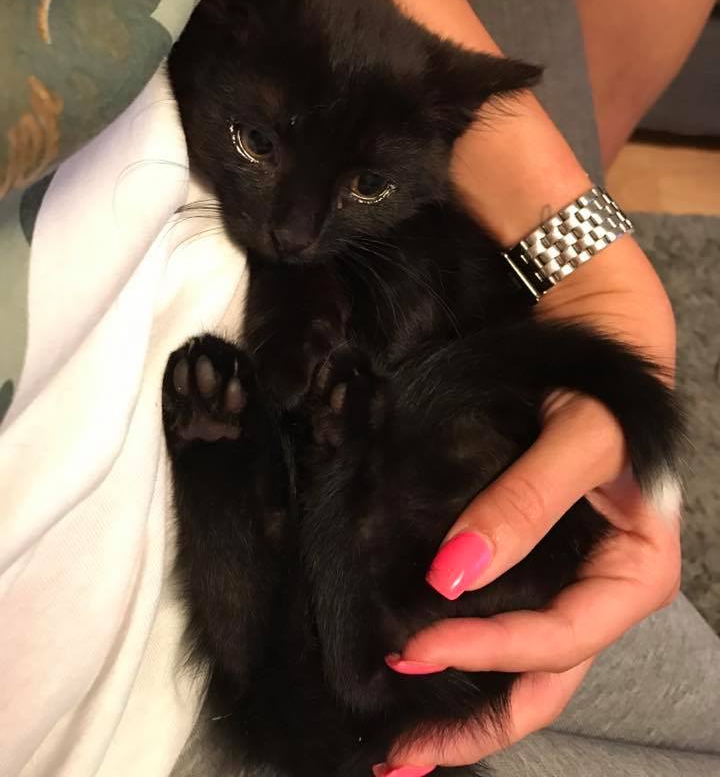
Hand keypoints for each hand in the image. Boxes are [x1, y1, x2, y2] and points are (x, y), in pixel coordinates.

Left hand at [381, 237, 680, 771]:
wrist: (599, 336)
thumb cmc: (606, 387)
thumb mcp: (580, 440)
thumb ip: (525, 505)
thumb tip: (453, 575)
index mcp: (632, 574)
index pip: (559, 638)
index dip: (489, 652)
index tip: (416, 649)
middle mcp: (597, 592)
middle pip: (541, 681)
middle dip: (475, 724)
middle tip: (402, 755)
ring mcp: (563, 580)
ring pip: (519, 665)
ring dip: (464, 703)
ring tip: (401, 742)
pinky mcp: (530, 562)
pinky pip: (501, 621)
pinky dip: (463, 655)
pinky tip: (419, 669)